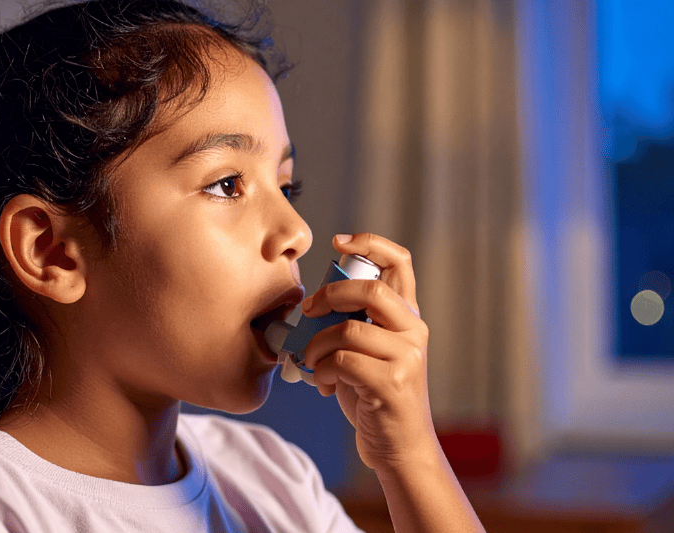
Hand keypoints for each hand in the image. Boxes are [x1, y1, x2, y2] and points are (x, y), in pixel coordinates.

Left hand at [301, 233, 433, 472]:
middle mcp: (413, 330)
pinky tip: (325, 384)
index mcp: (407, 316)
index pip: (400, 262)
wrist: (399, 446)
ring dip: (316, 345)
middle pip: (368, 289)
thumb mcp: (370, 352)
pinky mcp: (392, 383)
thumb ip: (353, 323)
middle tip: (308, 311)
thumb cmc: (375, 396)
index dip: (370, 243)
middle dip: (328, 295)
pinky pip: (343, 362)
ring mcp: (407, 357)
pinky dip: (323, 371)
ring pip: (347, 330)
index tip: (338, 241)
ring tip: (312, 361)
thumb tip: (312, 303)